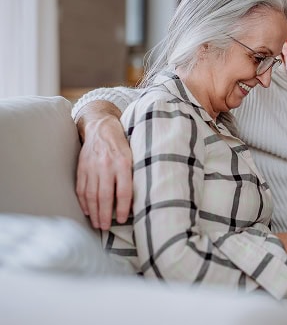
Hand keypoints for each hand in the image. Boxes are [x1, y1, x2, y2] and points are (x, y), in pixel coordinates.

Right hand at [75, 103, 132, 229]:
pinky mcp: (82, 167)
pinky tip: (87, 211)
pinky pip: (81, 188)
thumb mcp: (134, 156)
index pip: (123, 191)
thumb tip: (137, 199)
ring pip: (91, 194)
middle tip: (106, 227)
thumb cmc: (122, 144)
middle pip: (105, 196)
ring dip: (94, 212)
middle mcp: (106, 166)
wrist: (101, 127)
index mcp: (122, 163)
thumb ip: (134, 175)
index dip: (122, 208)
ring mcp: (92, 167)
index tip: (121, 219)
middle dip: (105, 214)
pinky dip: (83, 202)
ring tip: (97, 224)